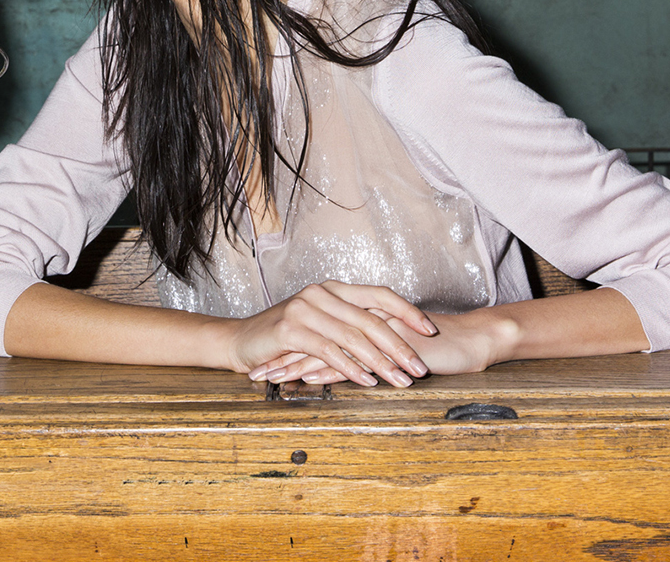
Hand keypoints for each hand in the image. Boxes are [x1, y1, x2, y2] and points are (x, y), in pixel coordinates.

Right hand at [224, 281, 437, 387]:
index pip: (380, 295)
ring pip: (354, 336)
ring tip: (401, 381)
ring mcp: (305, 309)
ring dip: (381, 362)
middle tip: (420, 368)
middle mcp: (321, 293)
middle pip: (371, 318)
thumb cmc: (282, 338)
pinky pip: (330, 350)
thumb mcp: (319, 325)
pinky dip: (352, 368)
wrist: (239, 341)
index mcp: (333, 289)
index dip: (407, 312)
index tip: (430, 331)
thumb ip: (349, 326)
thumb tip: (391, 340)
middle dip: (400, 346)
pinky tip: (367, 382)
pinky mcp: (291, 329)